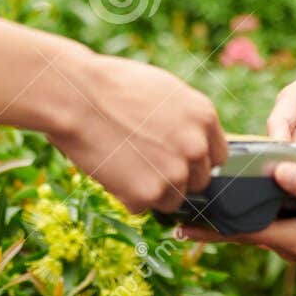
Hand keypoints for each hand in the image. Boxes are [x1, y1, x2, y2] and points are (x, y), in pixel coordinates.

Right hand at [47, 51, 228, 214]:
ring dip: (152, 190)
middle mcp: (197, 147)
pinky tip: (111, 171)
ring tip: (124, 164)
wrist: (77, 97)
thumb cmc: (112, 87)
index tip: (178, 159)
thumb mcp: (164, 92)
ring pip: (172, 199)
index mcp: (204, 117)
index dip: (195, 159)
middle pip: (198, 181)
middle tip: (145, 163)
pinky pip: (142, 208)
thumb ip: (185, 121)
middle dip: (175, 177)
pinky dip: (126, 197)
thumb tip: (193, 143)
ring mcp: (175, 173)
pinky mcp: (149, 195)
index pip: (217, 156)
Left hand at [177, 162, 295, 264]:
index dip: (210, 229)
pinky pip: (271, 219)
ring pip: (255, 224)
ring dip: (230, 214)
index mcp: (293, 239)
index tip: (179, 225)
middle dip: (211, 223)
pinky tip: (242, 193)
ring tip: (199, 199)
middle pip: (241, 231)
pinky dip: (253, 208)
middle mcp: (289, 243)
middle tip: (175, 211)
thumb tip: (275, 171)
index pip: (241, 233)